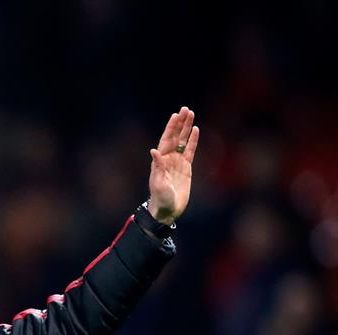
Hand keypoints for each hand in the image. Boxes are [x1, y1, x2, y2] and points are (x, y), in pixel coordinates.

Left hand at [147, 106, 199, 223]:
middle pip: (175, 137)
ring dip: (186, 128)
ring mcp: (177, 162)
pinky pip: (190, 151)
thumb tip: (154, 150)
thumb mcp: (158, 183)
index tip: (176, 115)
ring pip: (183, 141)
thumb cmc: (160, 198)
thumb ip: (158, 167)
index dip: (171, 128)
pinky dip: (192, 141)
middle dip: (180, 123)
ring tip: (191, 114)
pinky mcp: (186, 168)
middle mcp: (168, 159)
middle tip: (186, 109)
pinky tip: (196, 130)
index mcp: (160, 161)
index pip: (166, 140)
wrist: (168, 210)